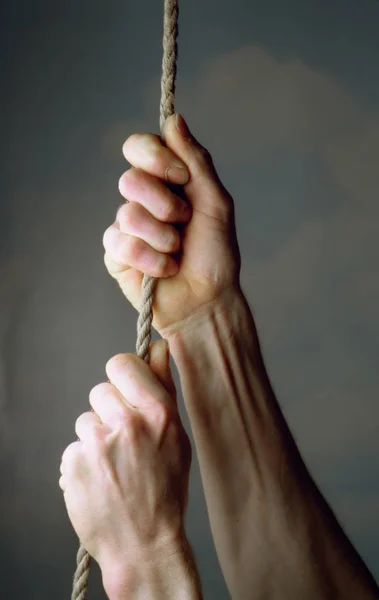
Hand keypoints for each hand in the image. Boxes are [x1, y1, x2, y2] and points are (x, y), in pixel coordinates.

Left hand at [59, 340, 191, 572]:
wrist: (144, 545)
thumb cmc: (166, 491)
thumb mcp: (177, 438)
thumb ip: (164, 388)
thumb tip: (160, 347)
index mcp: (158, 413)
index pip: (121, 364)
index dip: (122, 375)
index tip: (125, 388)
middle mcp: (127, 423)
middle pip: (101, 391)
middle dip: (109, 410)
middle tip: (123, 439)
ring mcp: (97, 444)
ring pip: (86, 421)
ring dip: (95, 439)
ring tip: (113, 467)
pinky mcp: (73, 463)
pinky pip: (73, 448)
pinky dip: (82, 462)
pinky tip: (100, 482)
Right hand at [103, 113, 240, 335]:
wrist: (207, 300)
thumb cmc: (215, 254)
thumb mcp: (215, 202)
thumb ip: (195, 161)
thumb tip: (174, 119)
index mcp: (166, 181)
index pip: (139, 147)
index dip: (155, 157)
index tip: (181, 178)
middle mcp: (143, 199)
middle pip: (130, 179)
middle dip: (163, 204)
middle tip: (183, 222)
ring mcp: (126, 227)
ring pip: (128, 214)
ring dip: (162, 237)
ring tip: (177, 252)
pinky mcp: (116, 254)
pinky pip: (120, 244)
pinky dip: (150, 259)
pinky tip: (164, 270)